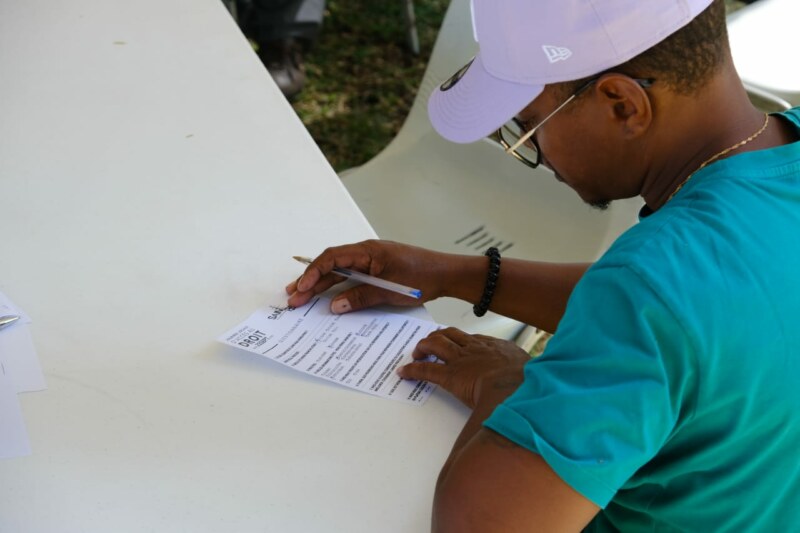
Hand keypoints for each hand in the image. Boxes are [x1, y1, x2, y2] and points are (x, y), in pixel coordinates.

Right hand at [286, 240, 450, 312]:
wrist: (446, 274)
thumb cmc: (423, 277)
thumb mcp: (390, 290)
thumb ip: (361, 296)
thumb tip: (334, 305)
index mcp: (367, 251)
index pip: (332, 257)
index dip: (313, 272)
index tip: (301, 287)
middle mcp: (365, 253)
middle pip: (331, 265)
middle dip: (310, 281)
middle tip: (293, 298)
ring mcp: (370, 262)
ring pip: (339, 272)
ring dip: (321, 285)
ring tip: (301, 297)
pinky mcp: (376, 271)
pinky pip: (352, 277)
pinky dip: (338, 287)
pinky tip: (328, 298)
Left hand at [398, 328, 529, 408]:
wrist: (516, 388)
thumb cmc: (529, 384)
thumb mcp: (535, 374)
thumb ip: (530, 376)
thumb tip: (537, 382)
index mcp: (496, 348)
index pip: (475, 339)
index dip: (463, 340)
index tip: (459, 342)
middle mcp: (476, 349)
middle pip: (451, 334)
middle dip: (439, 336)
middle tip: (431, 343)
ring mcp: (461, 360)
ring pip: (436, 344)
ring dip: (424, 346)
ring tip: (417, 352)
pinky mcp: (449, 375)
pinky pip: (426, 369)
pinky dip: (413, 369)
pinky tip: (404, 371)